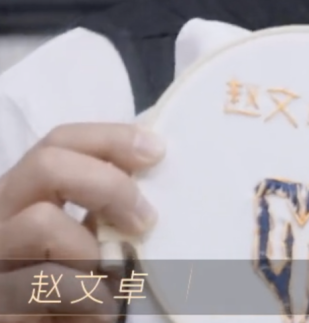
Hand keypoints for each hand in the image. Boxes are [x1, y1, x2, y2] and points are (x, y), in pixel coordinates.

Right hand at [0, 123, 164, 322]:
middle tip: (145, 220)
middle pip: (47, 164)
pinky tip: (101, 310)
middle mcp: (1, 214)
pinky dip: (85, 293)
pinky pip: (42, 280)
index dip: (110, 138)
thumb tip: (154, 170)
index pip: (60, 140)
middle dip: (108, 185)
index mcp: (25, 193)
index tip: (157, 152)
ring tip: (109, 278)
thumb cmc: (68, 288)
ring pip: (40, 220)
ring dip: (89, 248)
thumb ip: (104, 207)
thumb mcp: (86, 238)